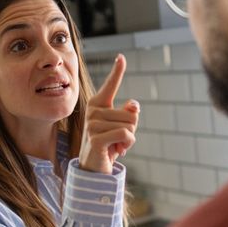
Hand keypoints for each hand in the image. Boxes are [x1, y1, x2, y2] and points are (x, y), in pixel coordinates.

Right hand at [79, 54, 139, 174]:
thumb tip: (134, 104)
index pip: (110, 85)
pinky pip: (126, 136)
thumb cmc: (108, 145)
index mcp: (98, 104)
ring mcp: (93, 125)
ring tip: (114, 146)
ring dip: (128, 140)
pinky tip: (115, 152)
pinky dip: (126, 145)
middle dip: (131, 130)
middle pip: (132, 114)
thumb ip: (127, 113)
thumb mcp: (120, 127)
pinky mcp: (96, 138)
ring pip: (130, 126)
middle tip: (116, 140)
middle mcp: (93, 111)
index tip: (121, 57)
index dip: (117, 70)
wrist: (93, 169)